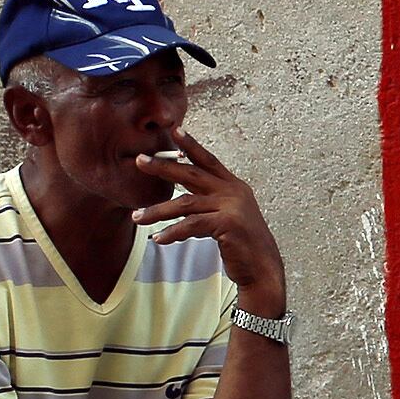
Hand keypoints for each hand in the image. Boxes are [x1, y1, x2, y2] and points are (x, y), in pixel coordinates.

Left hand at [133, 127, 288, 316]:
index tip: (174, 130)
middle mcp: (234, 192)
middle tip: (140, 161)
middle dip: (163, 167)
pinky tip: (158, 238)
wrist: (262, 267)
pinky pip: (191, 225)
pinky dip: (173, 232)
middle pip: (192, 174)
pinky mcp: (227, 224)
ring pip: (185, 203)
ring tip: (137, 217)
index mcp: (234, 186)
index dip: (191, 145)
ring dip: (158, 210)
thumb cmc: (242, 244)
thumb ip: (211, 202)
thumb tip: (183, 199)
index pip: (208, 160)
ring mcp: (232, 207)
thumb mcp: (228, 216)